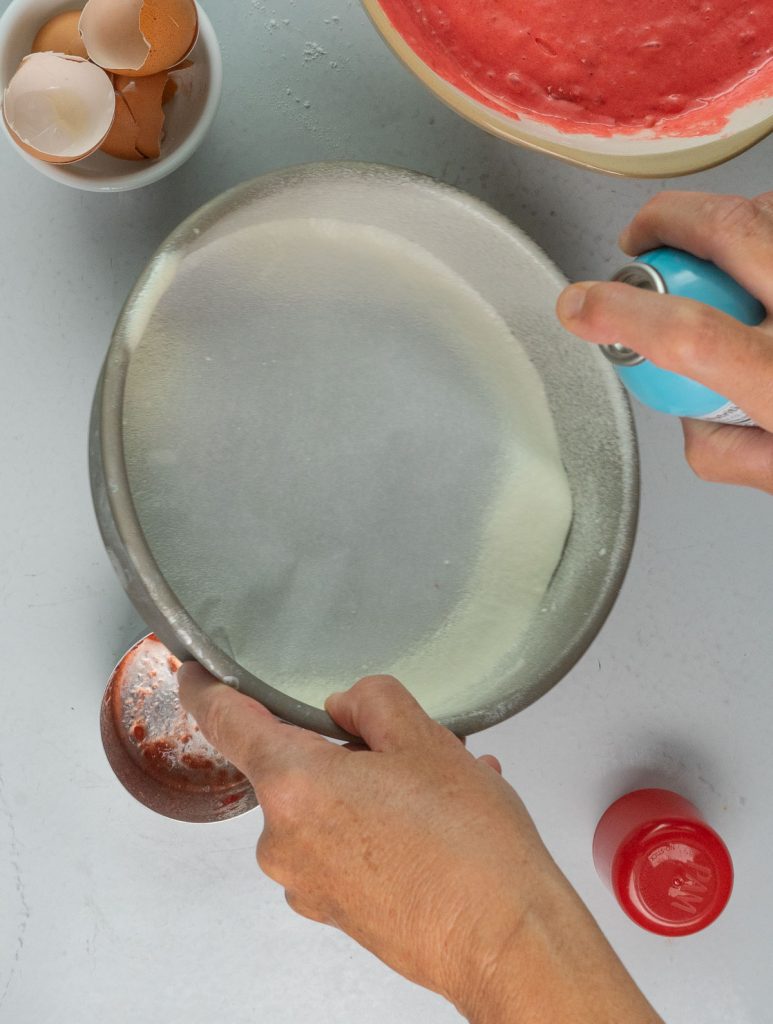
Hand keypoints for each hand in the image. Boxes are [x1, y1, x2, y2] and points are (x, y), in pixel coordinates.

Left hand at [178, 667, 659, 1023]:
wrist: (507, 942)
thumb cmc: (469, 847)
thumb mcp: (425, 739)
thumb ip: (370, 701)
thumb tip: (343, 708)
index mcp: (293, 783)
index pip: (226, 720)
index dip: (207, 689)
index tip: (195, 675)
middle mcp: (284, 839)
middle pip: (291, 764)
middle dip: (342, 748)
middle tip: (406, 749)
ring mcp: (305, 883)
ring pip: (325, 806)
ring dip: (370, 789)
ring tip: (439, 793)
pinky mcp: (333, 911)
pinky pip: (341, 847)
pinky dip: (376, 828)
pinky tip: (434, 827)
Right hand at [557, 191, 772, 494]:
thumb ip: (723, 450)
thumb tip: (683, 409)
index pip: (688, 334)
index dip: (620, 312)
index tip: (578, 307)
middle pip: (729, 232)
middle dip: (665, 223)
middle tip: (636, 242)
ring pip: (764, 212)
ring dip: (722, 219)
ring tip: (704, 247)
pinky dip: (762, 223)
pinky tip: (755, 253)